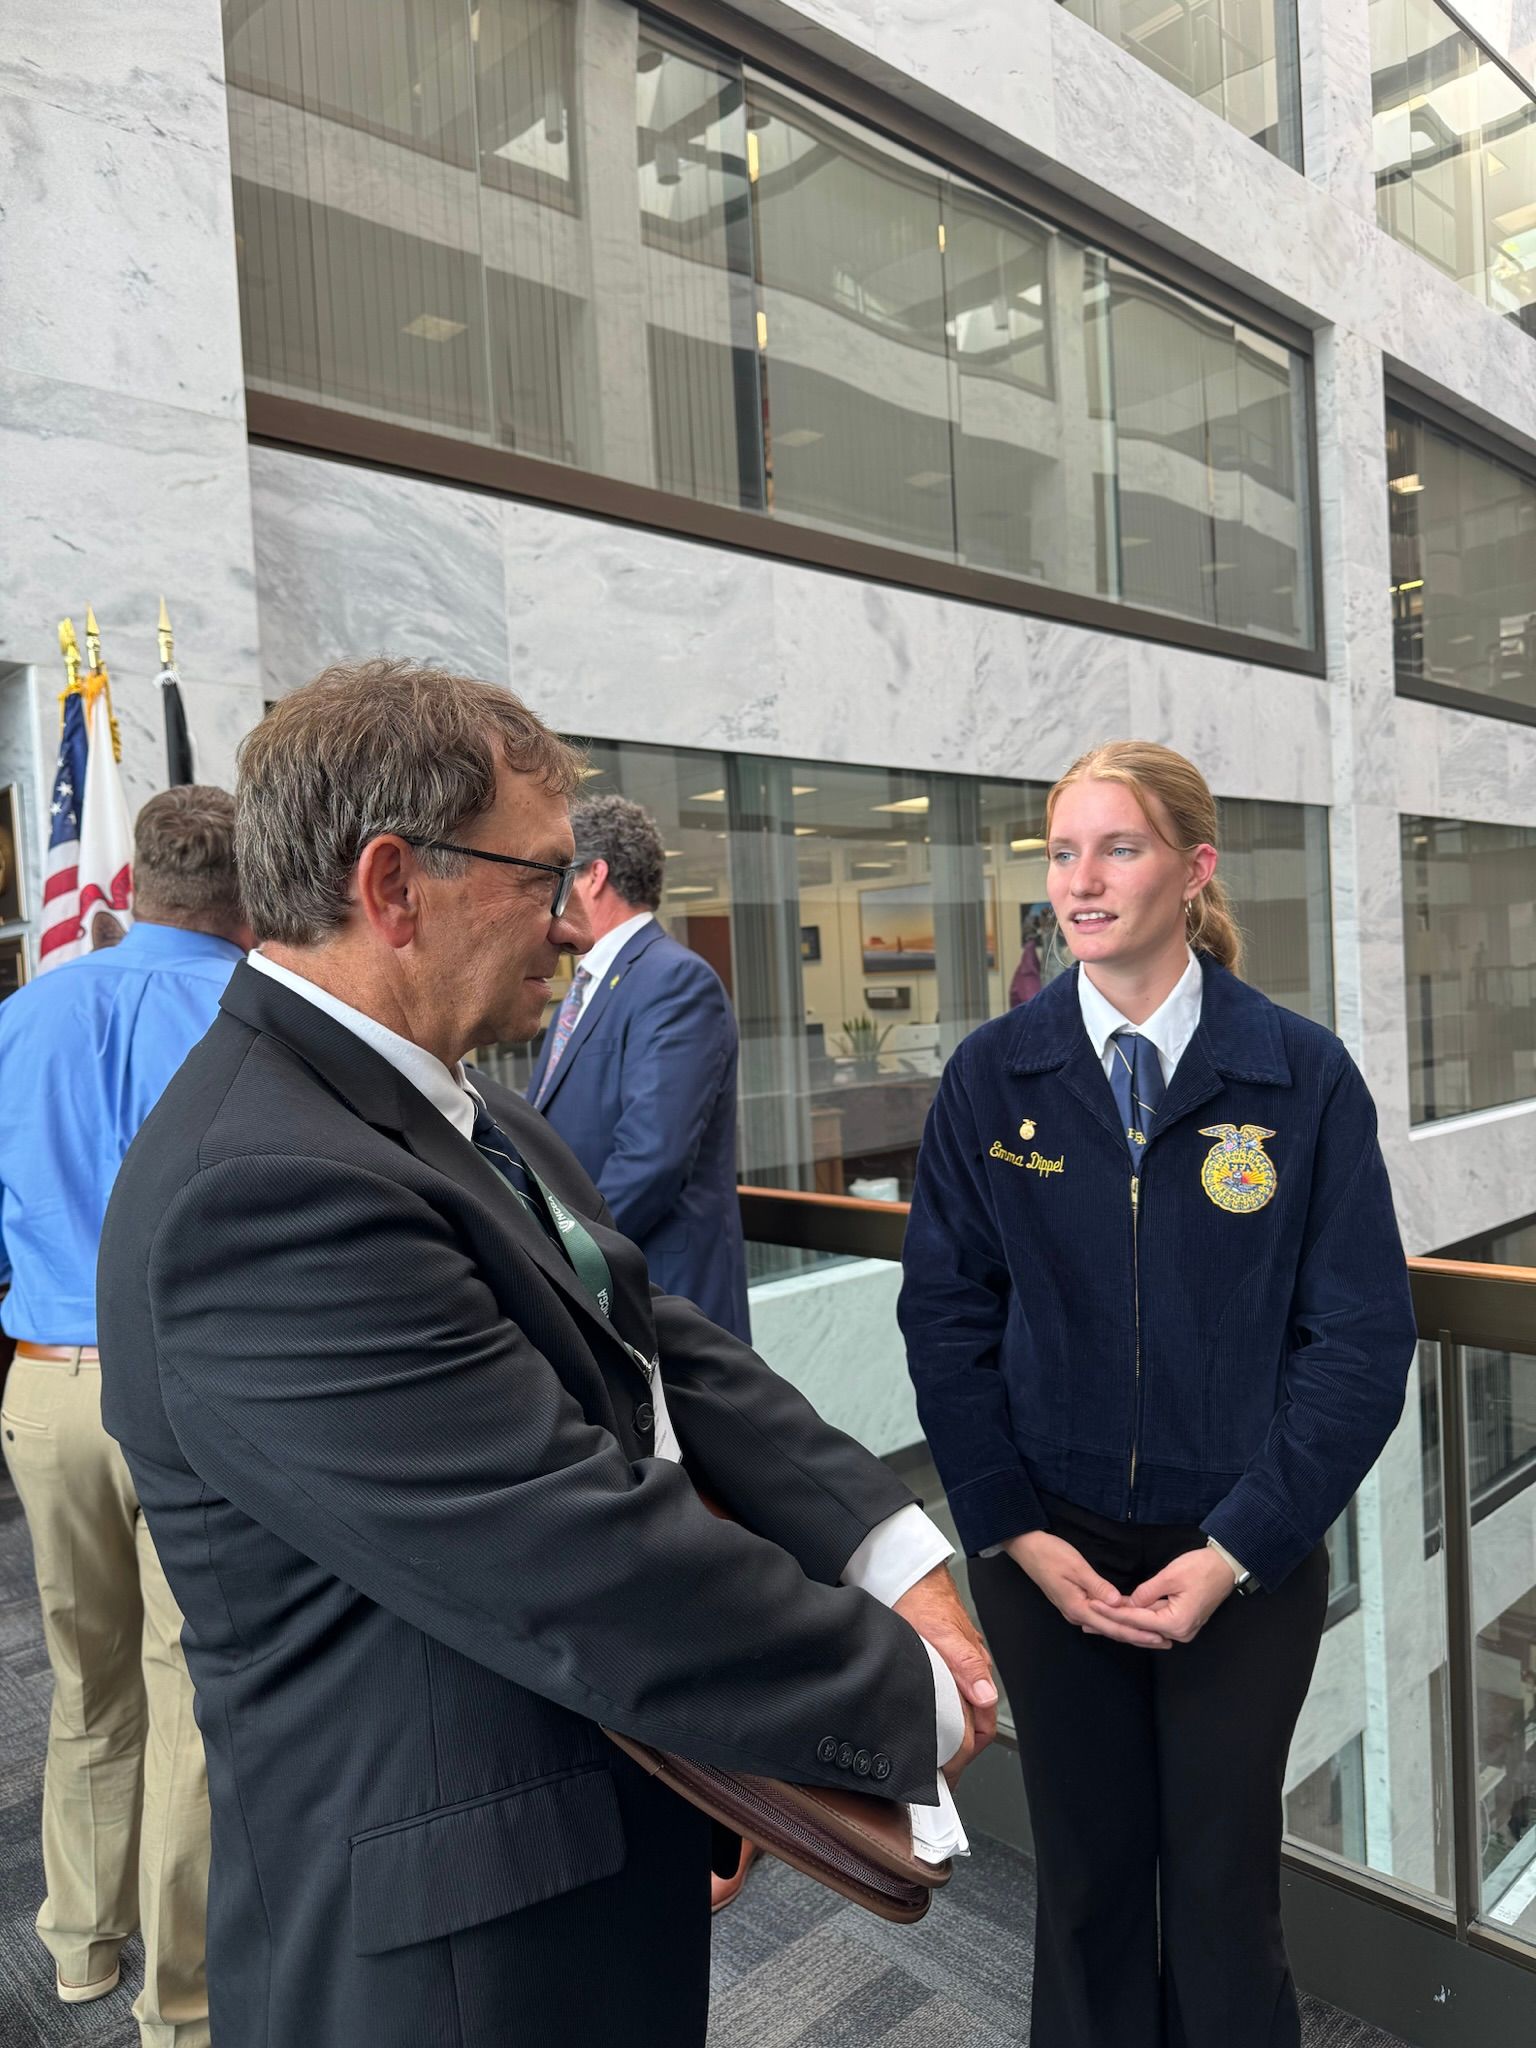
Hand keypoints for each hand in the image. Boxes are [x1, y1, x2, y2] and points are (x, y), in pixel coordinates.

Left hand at [893, 1564, 997, 1783]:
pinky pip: (948, 1698)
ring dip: (948, 1735)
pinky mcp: (942, 1664)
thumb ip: (966, 1663)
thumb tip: (987, 1695)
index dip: (968, 1751)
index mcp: (976, 1669)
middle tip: (937, 1774)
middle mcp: (971, 1672)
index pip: (983, 1724)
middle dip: (958, 1751)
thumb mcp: (942, 1634)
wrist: (910, 1576)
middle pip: (972, 1724)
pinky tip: (924, 1724)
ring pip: (960, 1712)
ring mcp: (957, 1668)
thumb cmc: (924, 1601)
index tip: (951, 1770)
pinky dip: (939, 1716)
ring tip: (930, 1758)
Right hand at [1006, 1529, 1170, 1649]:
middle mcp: (1077, 1614)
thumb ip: (1097, 1585)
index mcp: (1078, 1608)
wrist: (1026, 1548)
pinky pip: (1100, 1618)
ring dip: (1129, 1631)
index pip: (1113, 1626)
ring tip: (1151, 1635)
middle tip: (1164, 1641)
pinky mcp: (1074, 1602)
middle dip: (1138, 1637)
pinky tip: (1126, 1621)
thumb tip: (1118, 1603)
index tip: (1158, 1637)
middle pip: (1112, 1631)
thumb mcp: (1076, 1566)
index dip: (1137, 1633)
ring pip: (1106, 1626)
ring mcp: (1074, 1610)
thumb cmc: (1050, 1554)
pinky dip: (1116, 1622)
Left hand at [1092, 1546, 1237, 1645]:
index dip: (1112, 1612)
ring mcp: (1183, 1629)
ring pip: (1146, 1626)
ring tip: (1098, 1618)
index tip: (1092, 1606)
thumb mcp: (1170, 1576)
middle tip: (1087, 1620)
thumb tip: (1129, 1603)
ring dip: (1124, 1620)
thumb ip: (1146, 1592)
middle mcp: (1180, 1633)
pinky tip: (1121, 1612)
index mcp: (1176, 1623)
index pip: (1136, 1619)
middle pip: (1140, 1627)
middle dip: (1113, 1621)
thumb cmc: (1201, 1568)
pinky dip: (1138, 1616)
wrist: (1226, 1566)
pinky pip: (1155, 1622)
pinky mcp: (1182, 1622)